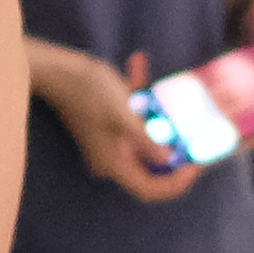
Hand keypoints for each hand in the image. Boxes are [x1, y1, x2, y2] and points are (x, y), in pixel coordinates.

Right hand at [32, 44, 195, 206]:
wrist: (56, 69)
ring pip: (146, 138)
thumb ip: (147, 140)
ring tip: (168, 95)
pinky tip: (138, 63)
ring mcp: (112, 140)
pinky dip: (140, 95)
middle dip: (176, 149)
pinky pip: (133, 116)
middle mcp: (113, 157)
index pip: (149, 189)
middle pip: (152, 166)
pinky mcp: (111, 123)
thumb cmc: (88, 92)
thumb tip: (168, 159)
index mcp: (114, 163)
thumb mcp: (123, 114)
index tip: (195, 165)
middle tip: (197, 134)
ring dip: (159, 117)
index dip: (176, 183)